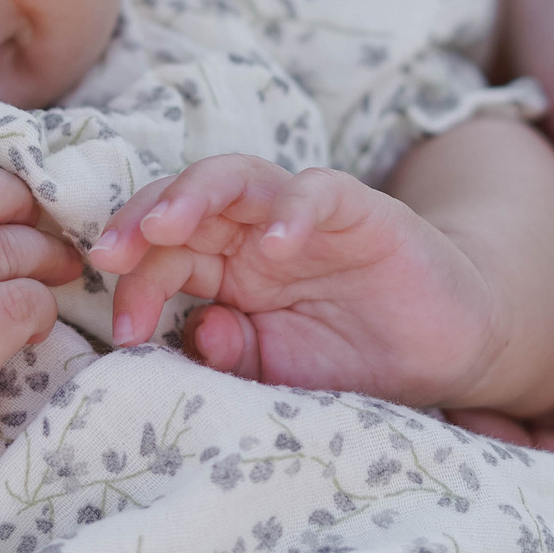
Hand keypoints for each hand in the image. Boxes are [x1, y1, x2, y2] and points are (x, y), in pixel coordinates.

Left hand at [85, 155, 508, 409]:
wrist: (441, 352)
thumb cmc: (351, 360)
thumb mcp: (276, 374)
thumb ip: (232, 359)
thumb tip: (194, 335)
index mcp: (224, 268)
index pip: (162, 254)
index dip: (134, 282)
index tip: (123, 333)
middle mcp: (252, 232)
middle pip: (183, 202)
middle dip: (140, 221)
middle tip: (112, 255)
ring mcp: (301, 216)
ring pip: (235, 177)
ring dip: (193, 195)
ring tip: (165, 225)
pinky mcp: (358, 210)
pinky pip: (316, 193)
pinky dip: (292, 211)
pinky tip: (277, 244)